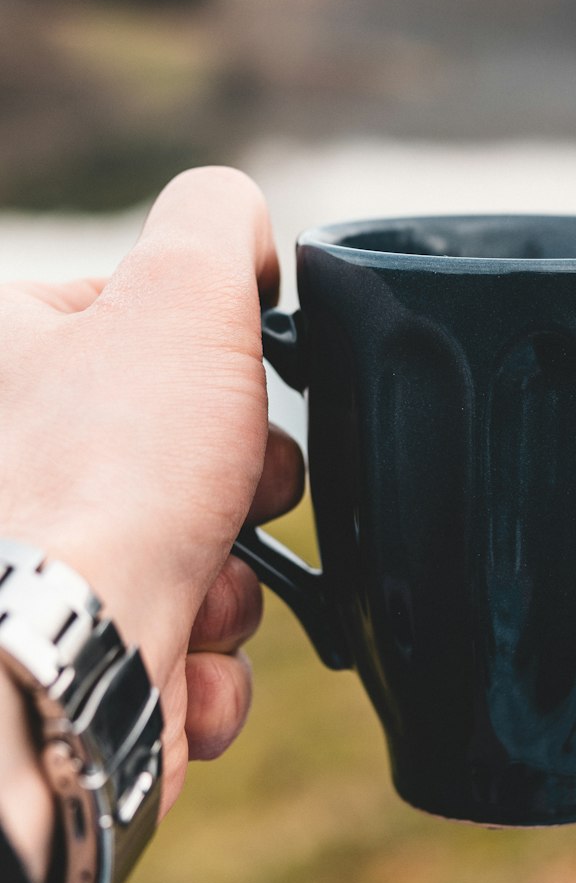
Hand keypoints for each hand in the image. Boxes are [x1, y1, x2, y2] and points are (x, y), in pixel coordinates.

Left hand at [0, 168, 303, 821]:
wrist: (64, 661)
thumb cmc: (112, 475)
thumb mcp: (181, 286)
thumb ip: (218, 220)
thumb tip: (245, 235)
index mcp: (11, 354)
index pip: (148, 326)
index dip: (221, 356)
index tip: (241, 388)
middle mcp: (13, 459)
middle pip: (189, 448)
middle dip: (244, 487)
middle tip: (236, 493)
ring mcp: (43, 563)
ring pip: (198, 557)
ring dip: (231, 584)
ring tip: (200, 593)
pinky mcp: (74, 656)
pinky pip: (178, 652)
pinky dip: (202, 662)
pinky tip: (179, 658)